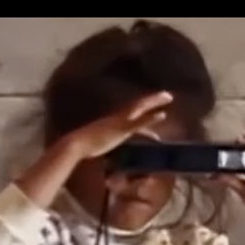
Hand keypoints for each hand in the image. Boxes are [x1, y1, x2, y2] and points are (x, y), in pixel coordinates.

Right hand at [59, 91, 174, 159]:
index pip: (130, 113)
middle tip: (167, 96)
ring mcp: (120, 122)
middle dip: (152, 100)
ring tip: (168, 97)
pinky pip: (139, 122)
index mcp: (112, 121)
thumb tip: (104, 148)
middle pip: (137, 105)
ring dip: (153, 101)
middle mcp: (117, 118)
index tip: (152, 107)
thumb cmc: (83, 146)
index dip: (142, 110)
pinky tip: (162, 114)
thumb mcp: (97, 143)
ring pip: (139, 108)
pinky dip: (150, 118)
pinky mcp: (121, 129)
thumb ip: (104, 142)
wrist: (76, 144)